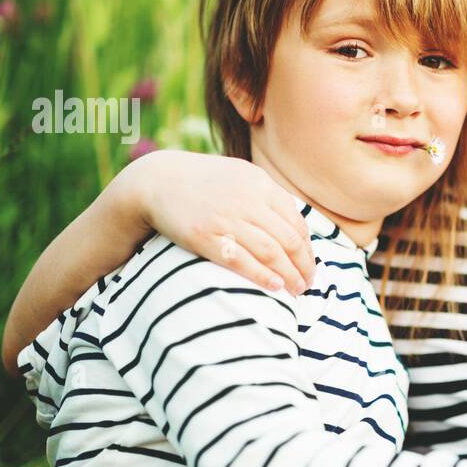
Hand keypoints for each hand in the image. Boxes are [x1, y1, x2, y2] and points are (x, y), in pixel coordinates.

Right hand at [125, 149, 316, 295]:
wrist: (157, 180)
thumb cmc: (204, 182)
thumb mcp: (241, 176)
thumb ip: (268, 196)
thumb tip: (296, 226)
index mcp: (260, 184)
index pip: (296, 222)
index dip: (308, 249)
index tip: (309, 265)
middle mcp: (247, 200)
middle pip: (288, 240)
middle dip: (303, 266)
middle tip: (308, 283)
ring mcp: (226, 219)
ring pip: (271, 252)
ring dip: (289, 275)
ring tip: (297, 290)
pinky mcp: (205, 236)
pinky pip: (242, 261)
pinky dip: (262, 275)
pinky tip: (275, 286)